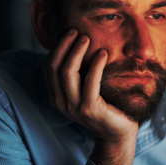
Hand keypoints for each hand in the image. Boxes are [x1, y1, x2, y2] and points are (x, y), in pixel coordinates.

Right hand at [45, 29, 137, 164]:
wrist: (117, 133)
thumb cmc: (103, 107)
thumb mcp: (84, 90)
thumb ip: (77, 75)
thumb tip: (77, 46)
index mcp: (57, 96)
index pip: (48, 67)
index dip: (57, 48)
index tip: (69, 32)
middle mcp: (61, 102)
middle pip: (55, 67)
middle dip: (64, 46)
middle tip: (76, 31)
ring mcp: (74, 106)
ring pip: (68, 72)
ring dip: (77, 52)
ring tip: (87, 38)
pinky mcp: (90, 108)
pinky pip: (90, 81)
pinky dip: (96, 65)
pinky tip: (103, 53)